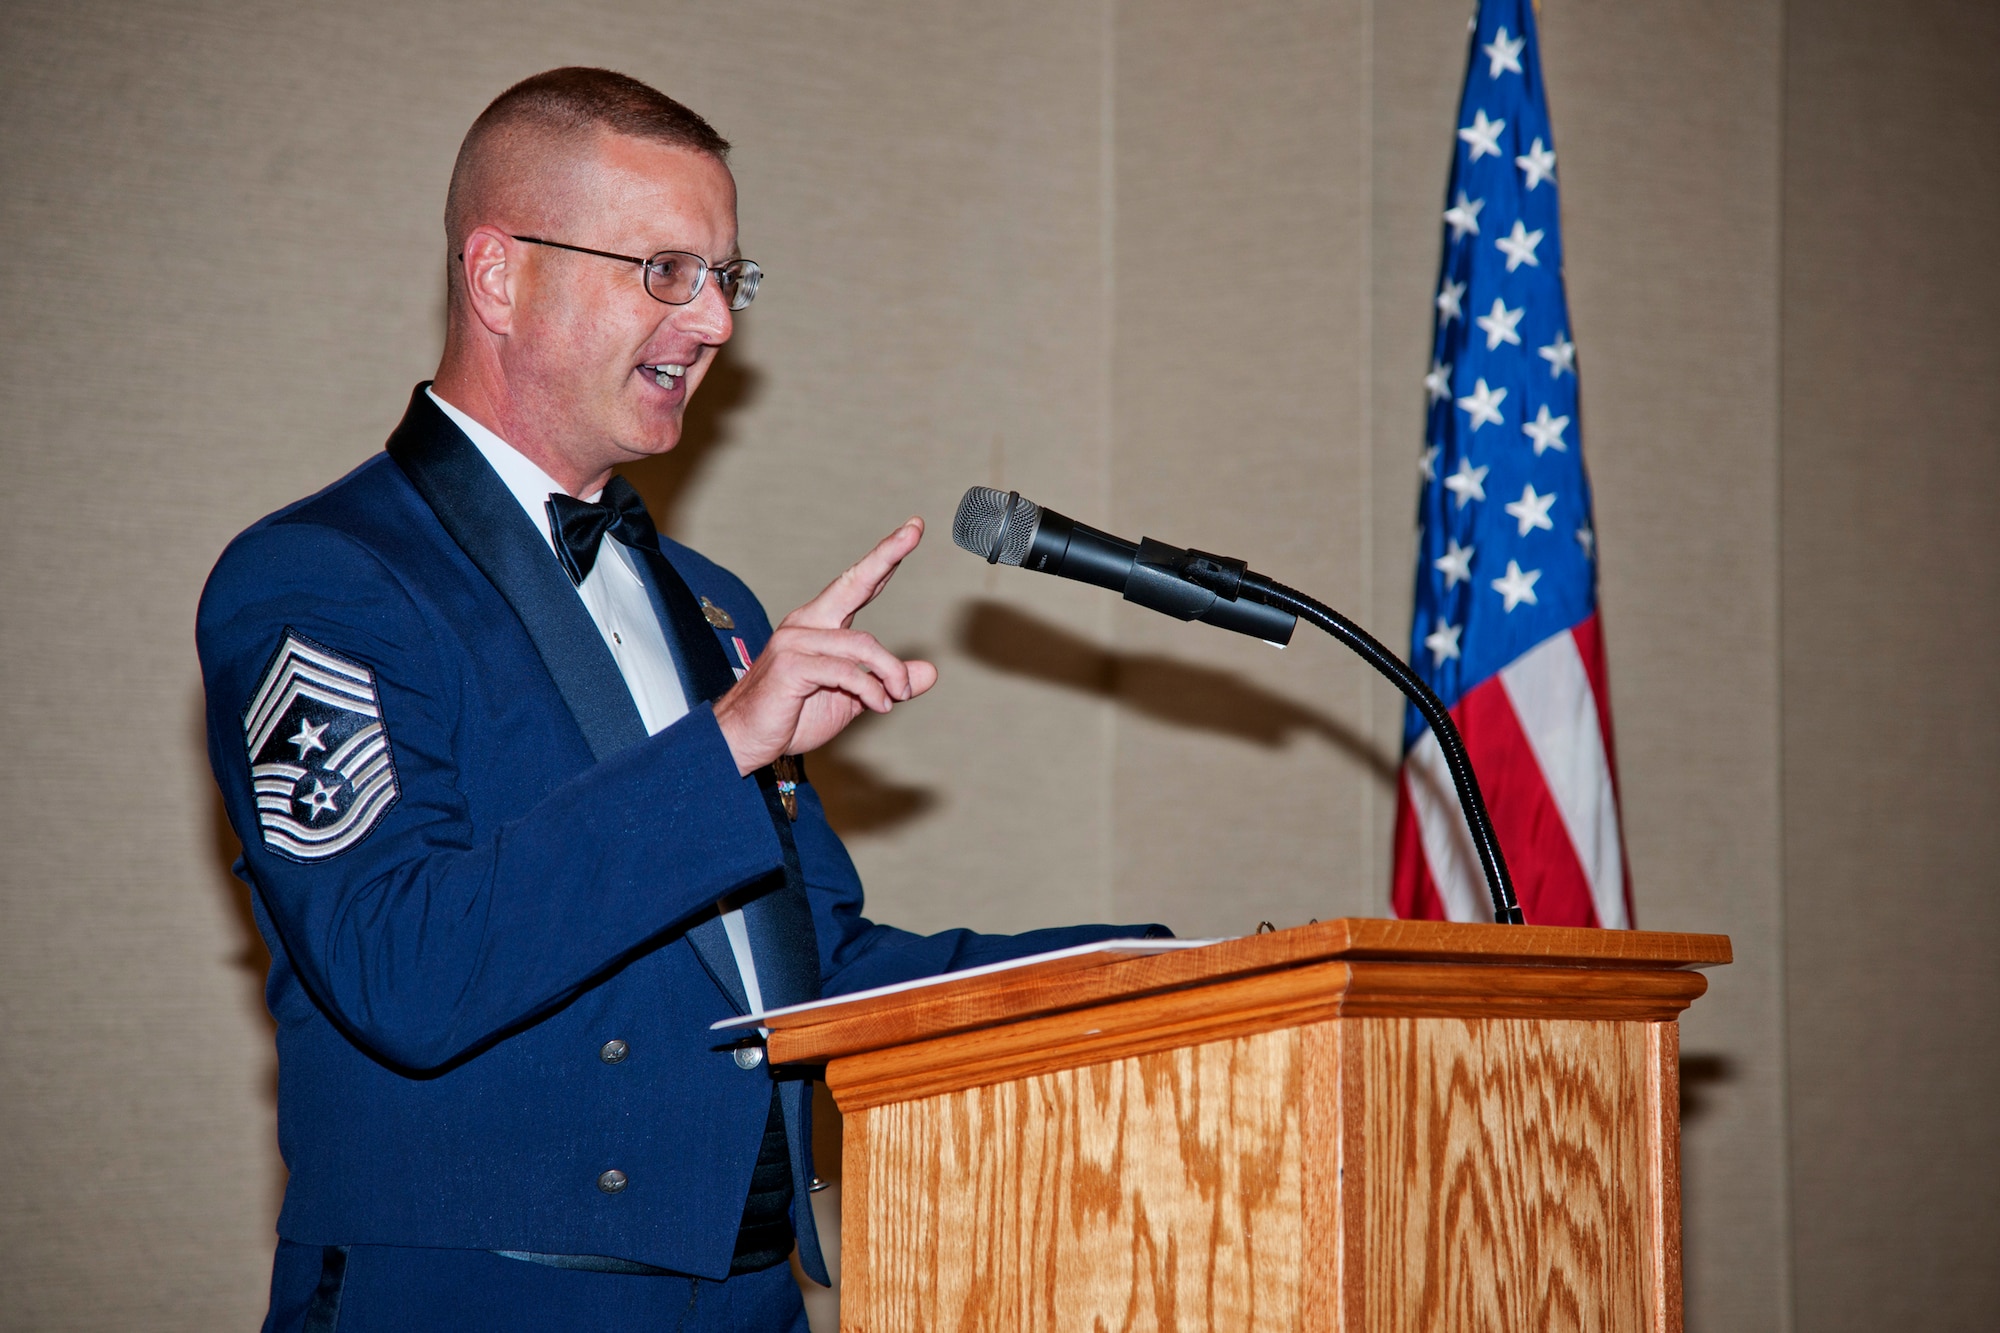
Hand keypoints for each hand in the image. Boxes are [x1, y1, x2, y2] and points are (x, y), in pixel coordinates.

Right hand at [712, 518, 938, 776]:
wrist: (746, 741)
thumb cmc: (793, 716)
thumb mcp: (854, 698)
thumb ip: (887, 680)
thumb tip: (929, 673)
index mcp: (818, 624)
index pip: (857, 583)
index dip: (885, 557)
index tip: (912, 529)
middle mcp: (805, 624)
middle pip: (853, 583)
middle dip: (886, 555)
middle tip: (914, 530)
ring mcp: (795, 642)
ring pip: (863, 645)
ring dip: (890, 674)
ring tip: (898, 696)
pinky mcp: (791, 665)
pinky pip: (846, 671)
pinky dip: (870, 689)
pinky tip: (879, 706)